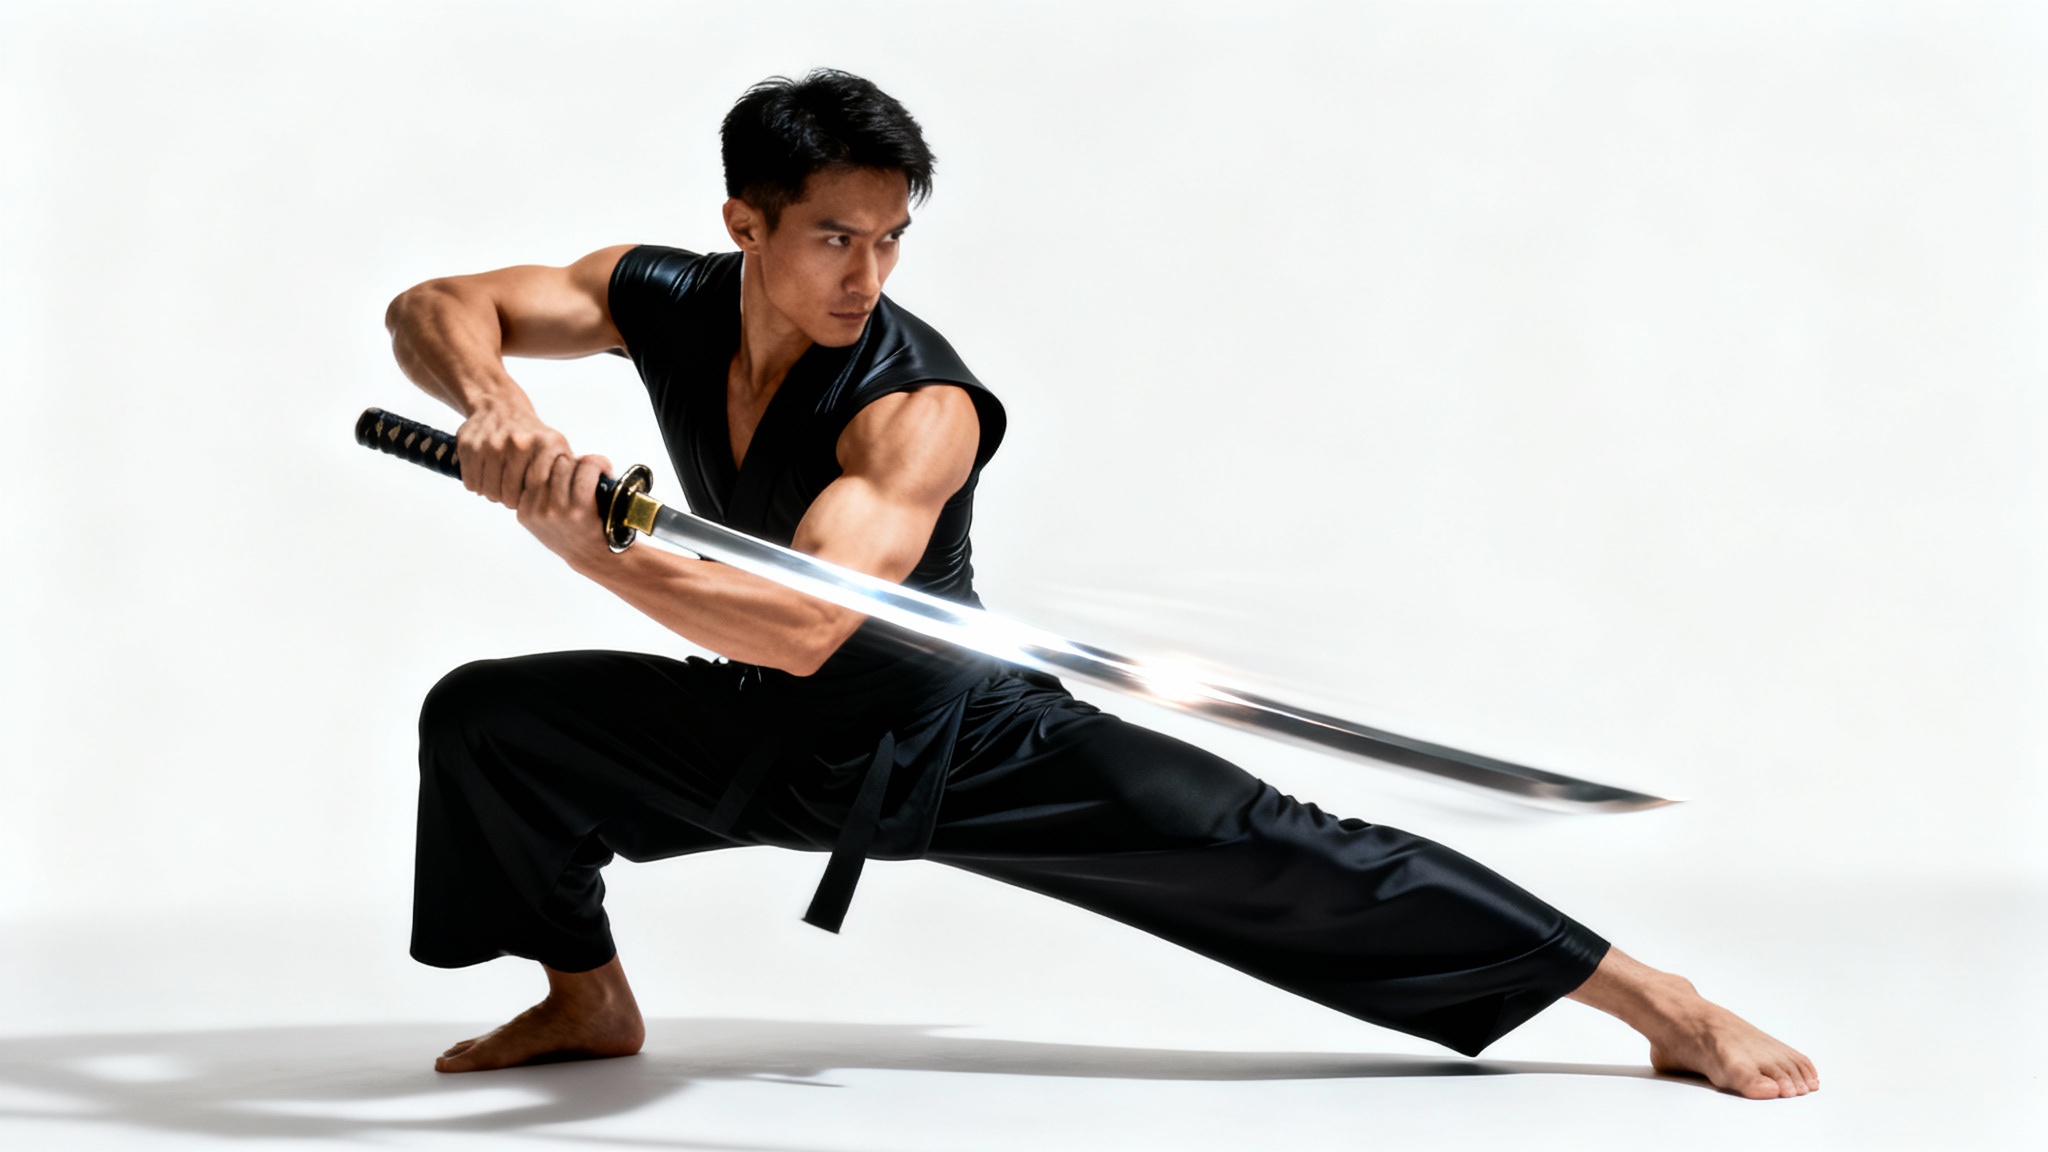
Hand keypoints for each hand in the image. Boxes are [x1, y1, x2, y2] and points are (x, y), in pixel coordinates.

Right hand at [456, 399, 571, 507]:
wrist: (499, 405)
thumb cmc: (532, 435)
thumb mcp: (557, 446)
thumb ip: (569, 471)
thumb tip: (582, 499)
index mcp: (544, 444)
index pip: (536, 489)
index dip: (531, 500)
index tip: (530, 500)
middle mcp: (518, 442)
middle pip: (509, 494)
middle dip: (509, 500)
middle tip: (512, 496)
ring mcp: (492, 442)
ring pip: (488, 490)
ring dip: (492, 494)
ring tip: (499, 486)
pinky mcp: (469, 444)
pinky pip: (471, 482)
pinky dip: (477, 485)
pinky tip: (485, 477)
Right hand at [516, 453, 615, 570]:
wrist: (595, 557)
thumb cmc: (573, 533)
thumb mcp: (544, 520)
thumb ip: (539, 494)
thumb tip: (545, 456)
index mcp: (524, 511)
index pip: (532, 471)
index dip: (552, 465)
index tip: (568, 468)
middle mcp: (537, 511)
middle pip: (548, 466)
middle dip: (568, 461)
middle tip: (583, 467)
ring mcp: (556, 511)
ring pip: (565, 465)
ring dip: (583, 462)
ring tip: (594, 468)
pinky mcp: (577, 510)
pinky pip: (584, 473)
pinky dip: (596, 465)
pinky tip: (604, 469)